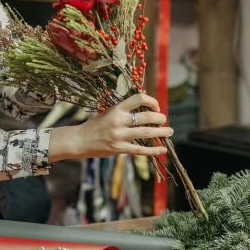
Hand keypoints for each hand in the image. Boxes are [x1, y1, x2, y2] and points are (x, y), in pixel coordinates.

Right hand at [49, 93, 172, 161]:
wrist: (79, 140)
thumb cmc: (95, 125)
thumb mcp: (108, 112)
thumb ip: (124, 111)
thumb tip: (145, 109)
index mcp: (116, 109)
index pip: (139, 99)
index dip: (152, 101)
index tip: (155, 107)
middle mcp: (118, 120)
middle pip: (147, 116)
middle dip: (160, 118)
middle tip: (164, 120)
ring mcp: (119, 135)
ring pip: (147, 133)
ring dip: (162, 132)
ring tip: (170, 132)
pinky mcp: (119, 148)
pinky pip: (140, 150)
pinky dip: (154, 150)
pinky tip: (162, 150)